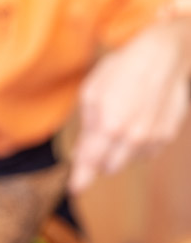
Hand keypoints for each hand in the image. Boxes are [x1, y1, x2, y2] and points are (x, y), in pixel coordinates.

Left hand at [69, 17, 190, 192]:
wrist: (164, 53)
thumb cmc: (122, 69)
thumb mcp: (92, 93)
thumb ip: (85, 129)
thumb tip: (79, 156)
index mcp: (109, 126)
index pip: (90, 165)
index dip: (80, 179)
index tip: (75, 189)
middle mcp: (132, 138)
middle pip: (109, 169)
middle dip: (102, 159)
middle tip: (102, 138)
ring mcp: (152, 138)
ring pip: (129, 161)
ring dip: (122, 150)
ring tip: (125, 120)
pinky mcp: (167, 136)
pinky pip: (148, 152)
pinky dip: (141, 143)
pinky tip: (141, 119)